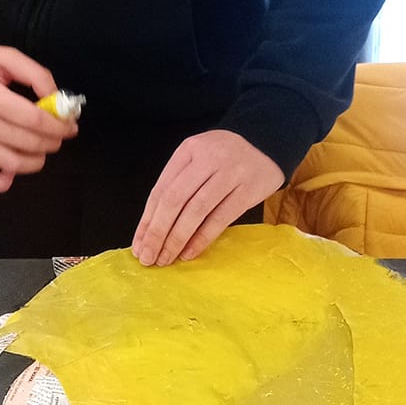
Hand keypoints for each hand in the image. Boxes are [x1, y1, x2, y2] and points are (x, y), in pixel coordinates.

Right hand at [0, 46, 77, 193]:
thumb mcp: (5, 57)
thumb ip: (35, 74)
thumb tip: (56, 99)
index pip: (33, 119)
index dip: (58, 126)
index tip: (69, 126)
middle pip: (26, 142)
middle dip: (52, 142)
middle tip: (58, 137)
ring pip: (10, 164)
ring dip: (35, 161)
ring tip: (42, 151)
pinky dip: (0, 183)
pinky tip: (12, 172)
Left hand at [132, 130, 283, 266]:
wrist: (266, 145)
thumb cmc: (224, 158)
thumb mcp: (198, 159)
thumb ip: (178, 184)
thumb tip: (152, 228)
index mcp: (188, 150)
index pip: (161, 189)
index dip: (147, 220)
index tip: (138, 245)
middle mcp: (207, 158)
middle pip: (175, 200)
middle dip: (158, 232)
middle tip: (149, 257)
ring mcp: (229, 173)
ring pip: (196, 211)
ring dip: (177, 239)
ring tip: (166, 259)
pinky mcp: (247, 190)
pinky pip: (220, 218)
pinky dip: (202, 238)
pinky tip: (189, 253)